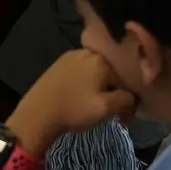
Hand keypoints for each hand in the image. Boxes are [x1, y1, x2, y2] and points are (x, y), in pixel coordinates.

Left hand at [8, 50, 137, 158]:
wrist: (38, 113)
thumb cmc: (75, 110)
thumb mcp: (106, 108)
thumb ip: (127, 100)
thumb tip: (133, 96)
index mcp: (102, 60)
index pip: (125, 80)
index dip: (127, 100)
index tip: (124, 118)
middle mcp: (87, 52)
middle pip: (110, 73)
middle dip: (114, 91)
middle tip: (110, 112)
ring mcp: (71, 56)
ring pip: (95, 71)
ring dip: (99, 87)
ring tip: (94, 105)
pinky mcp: (58, 64)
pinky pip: (81, 71)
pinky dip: (85, 83)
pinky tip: (80, 96)